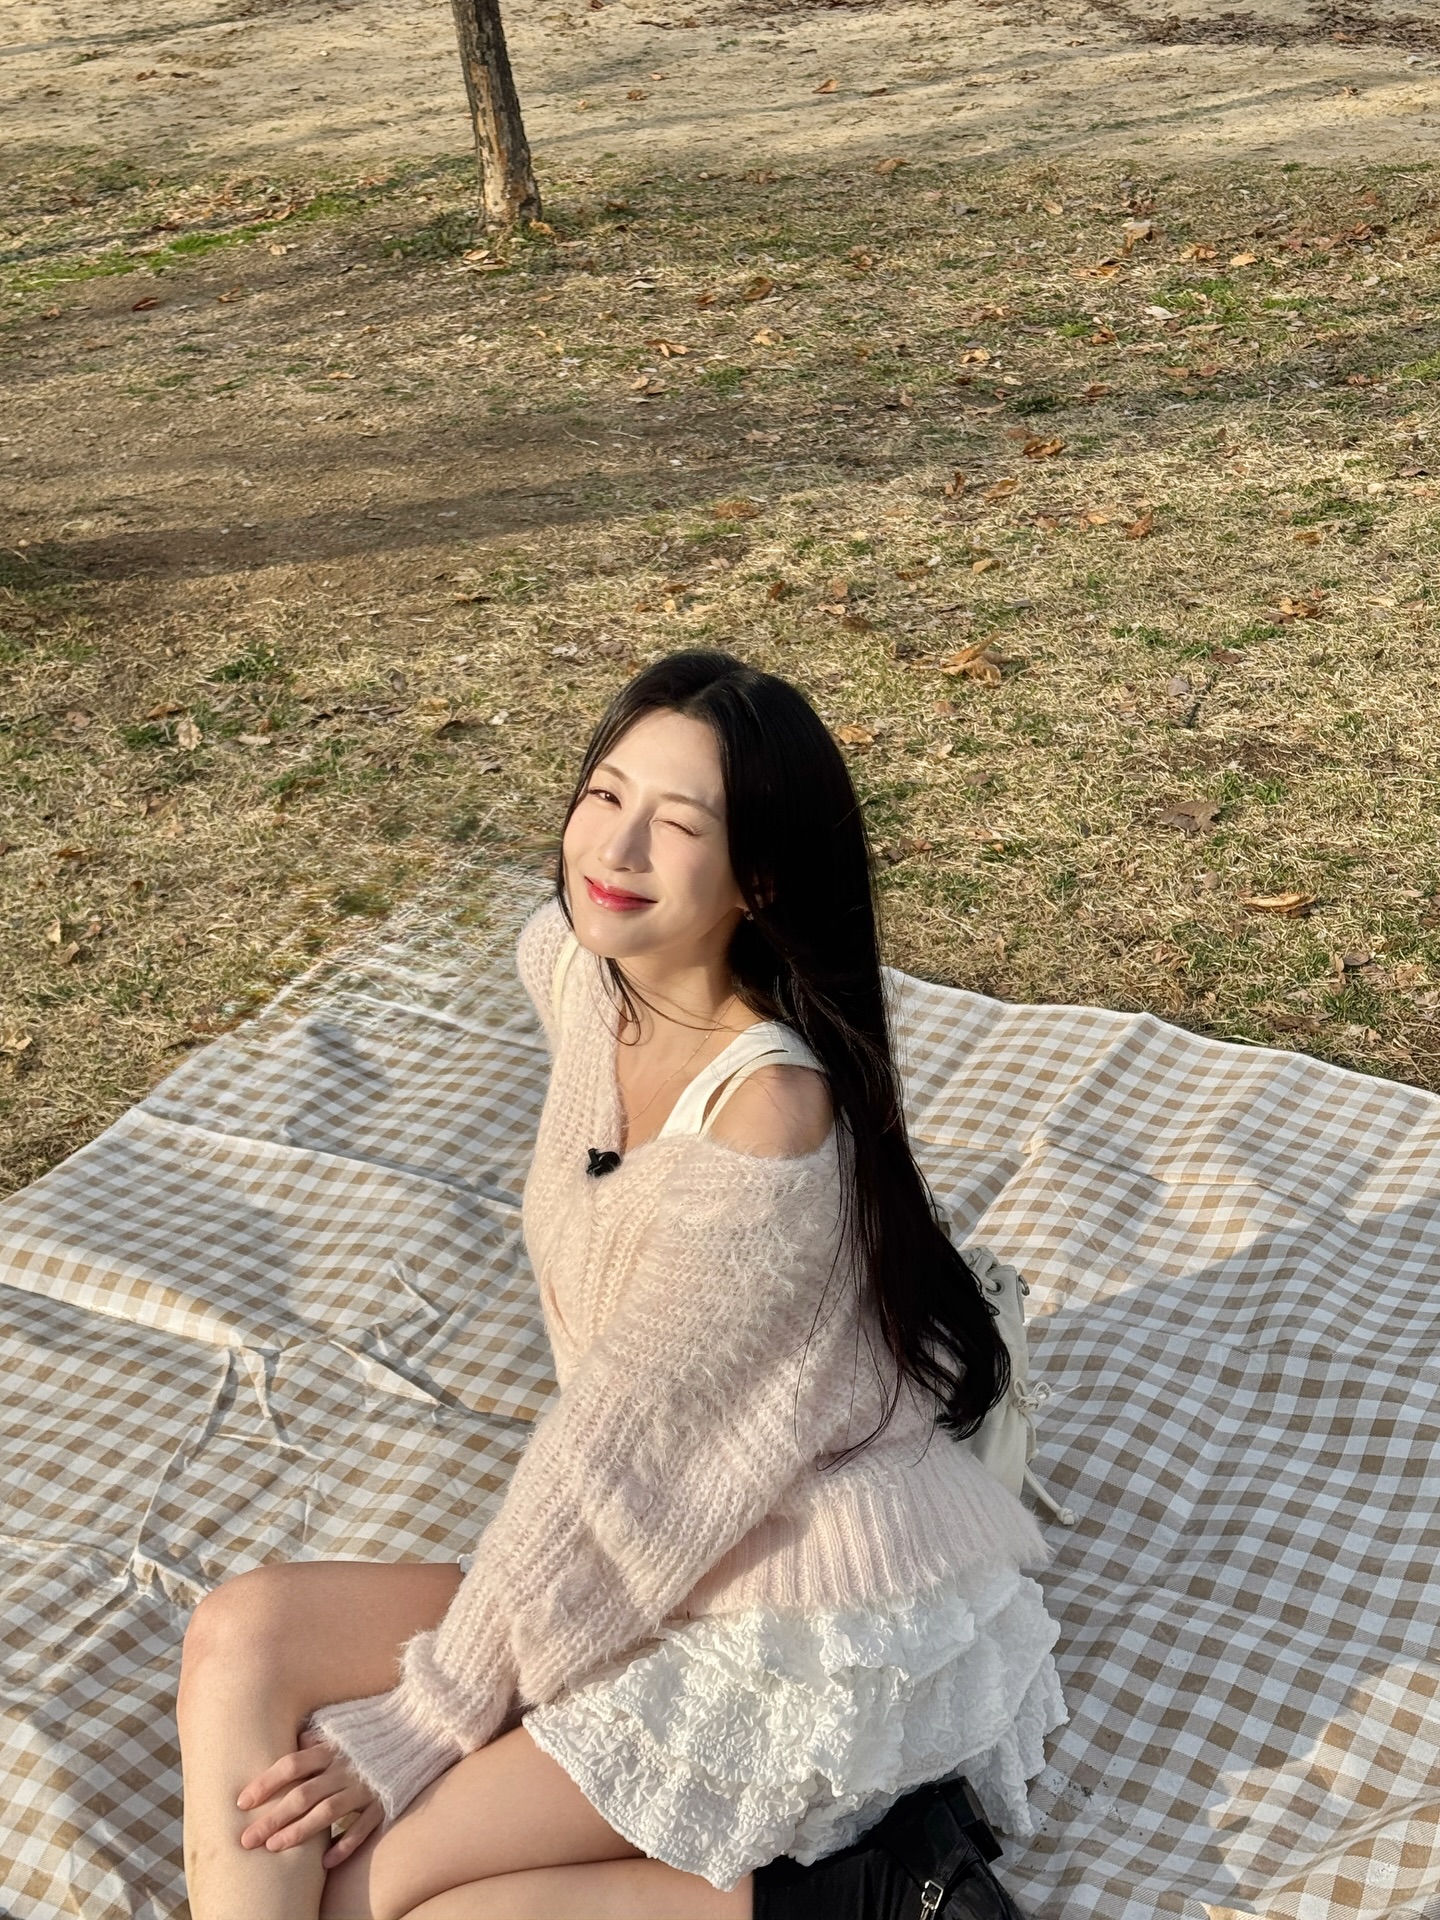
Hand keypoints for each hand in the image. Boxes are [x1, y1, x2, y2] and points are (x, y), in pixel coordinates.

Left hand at [236, 1726, 382, 1867]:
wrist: (415, 1733)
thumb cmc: (367, 1735)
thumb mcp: (340, 1730)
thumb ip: (314, 1739)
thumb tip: (290, 1743)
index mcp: (331, 1748)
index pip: (291, 1764)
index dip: (265, 1783)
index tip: (242, 1802)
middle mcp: (345, 1768)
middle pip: (303, 1795)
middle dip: (272, 1818)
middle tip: (248, 1839)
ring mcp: (364, 1787)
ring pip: (327, 1814)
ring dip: (298, 1833)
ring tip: (274, 1848)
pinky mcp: (383, 1804)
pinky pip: (362, 1828)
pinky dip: (344, 1844)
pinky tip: (325, 1861)